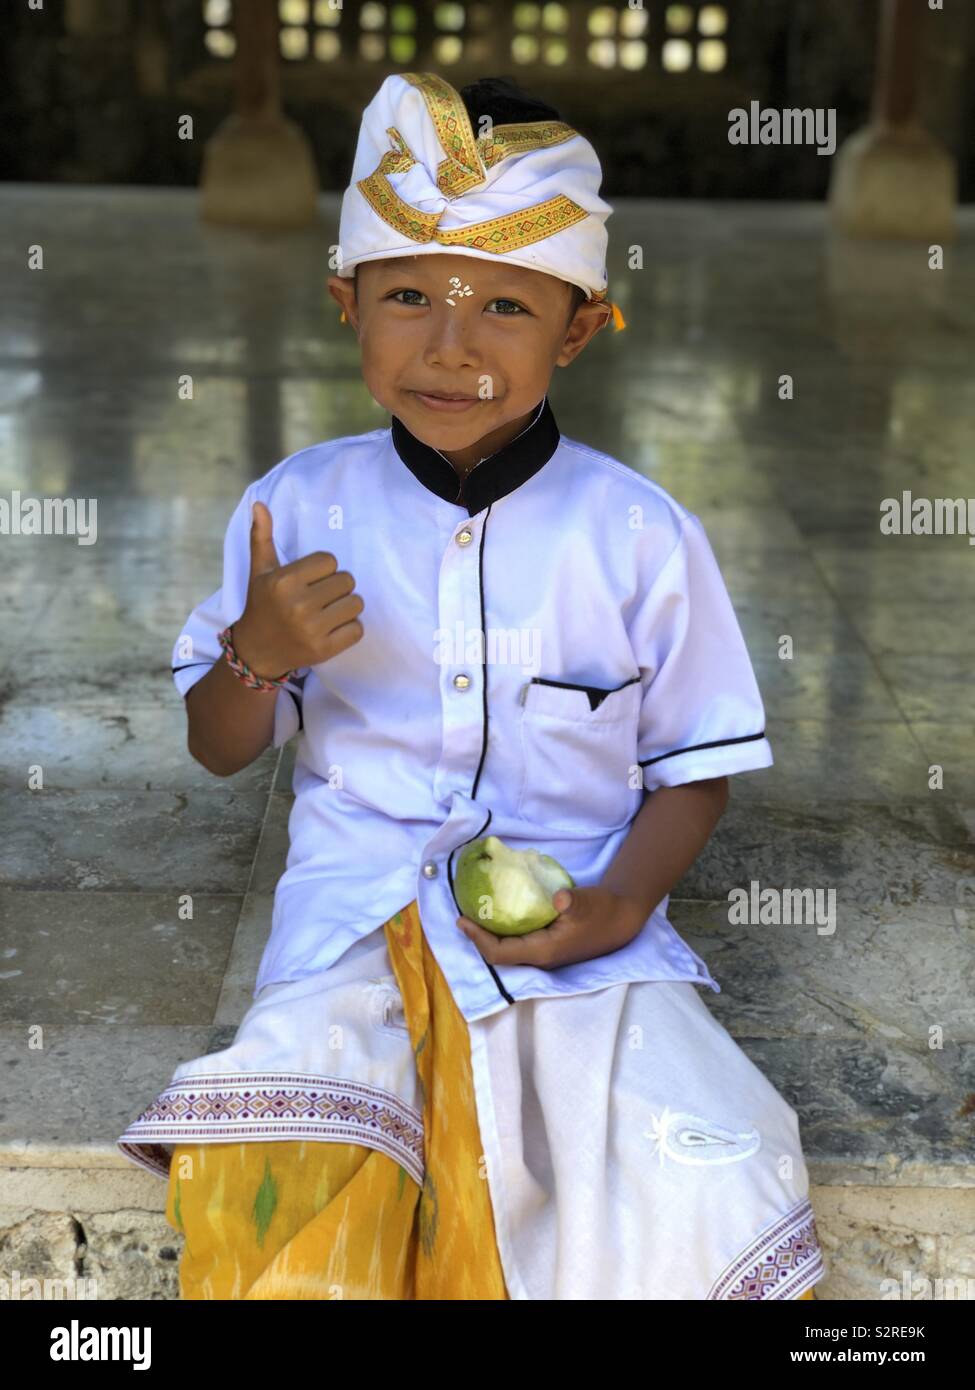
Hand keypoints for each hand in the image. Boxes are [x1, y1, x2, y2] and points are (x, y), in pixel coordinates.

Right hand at [232, 500, 364, 678]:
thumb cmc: (262, 604)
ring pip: (356, 604)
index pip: (330, 561)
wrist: (257, 651)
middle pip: (347, 581)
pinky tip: (332, 628)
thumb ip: (261, 537)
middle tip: (321, 596)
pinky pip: (357, 629)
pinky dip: (350, 628)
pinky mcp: (324, 649)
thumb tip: (258, 504)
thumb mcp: (259, 571)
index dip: (323, 569)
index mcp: (283, 582)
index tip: (310, 580)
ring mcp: (312, 629)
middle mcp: (297, 605)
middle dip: (337, 587)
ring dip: (347, 606)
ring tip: (328, 611)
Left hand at [456, 885, 646, 970]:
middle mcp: (540, 958)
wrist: (621, 918)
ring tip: (473, 914)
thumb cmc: (602, 911)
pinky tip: (496, 914)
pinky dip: (501, 931)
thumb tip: (559, 898)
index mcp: (544, 951)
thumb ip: (572, 901)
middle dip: (478, 938)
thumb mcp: (587, 902)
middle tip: (462, 915)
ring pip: (506, 950)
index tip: (462, 920)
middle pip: (498, 955)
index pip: (500, 953)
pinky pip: (515, 943)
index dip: (478, 939)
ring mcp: (543, 954)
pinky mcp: (546, 946)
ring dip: (487, 936)